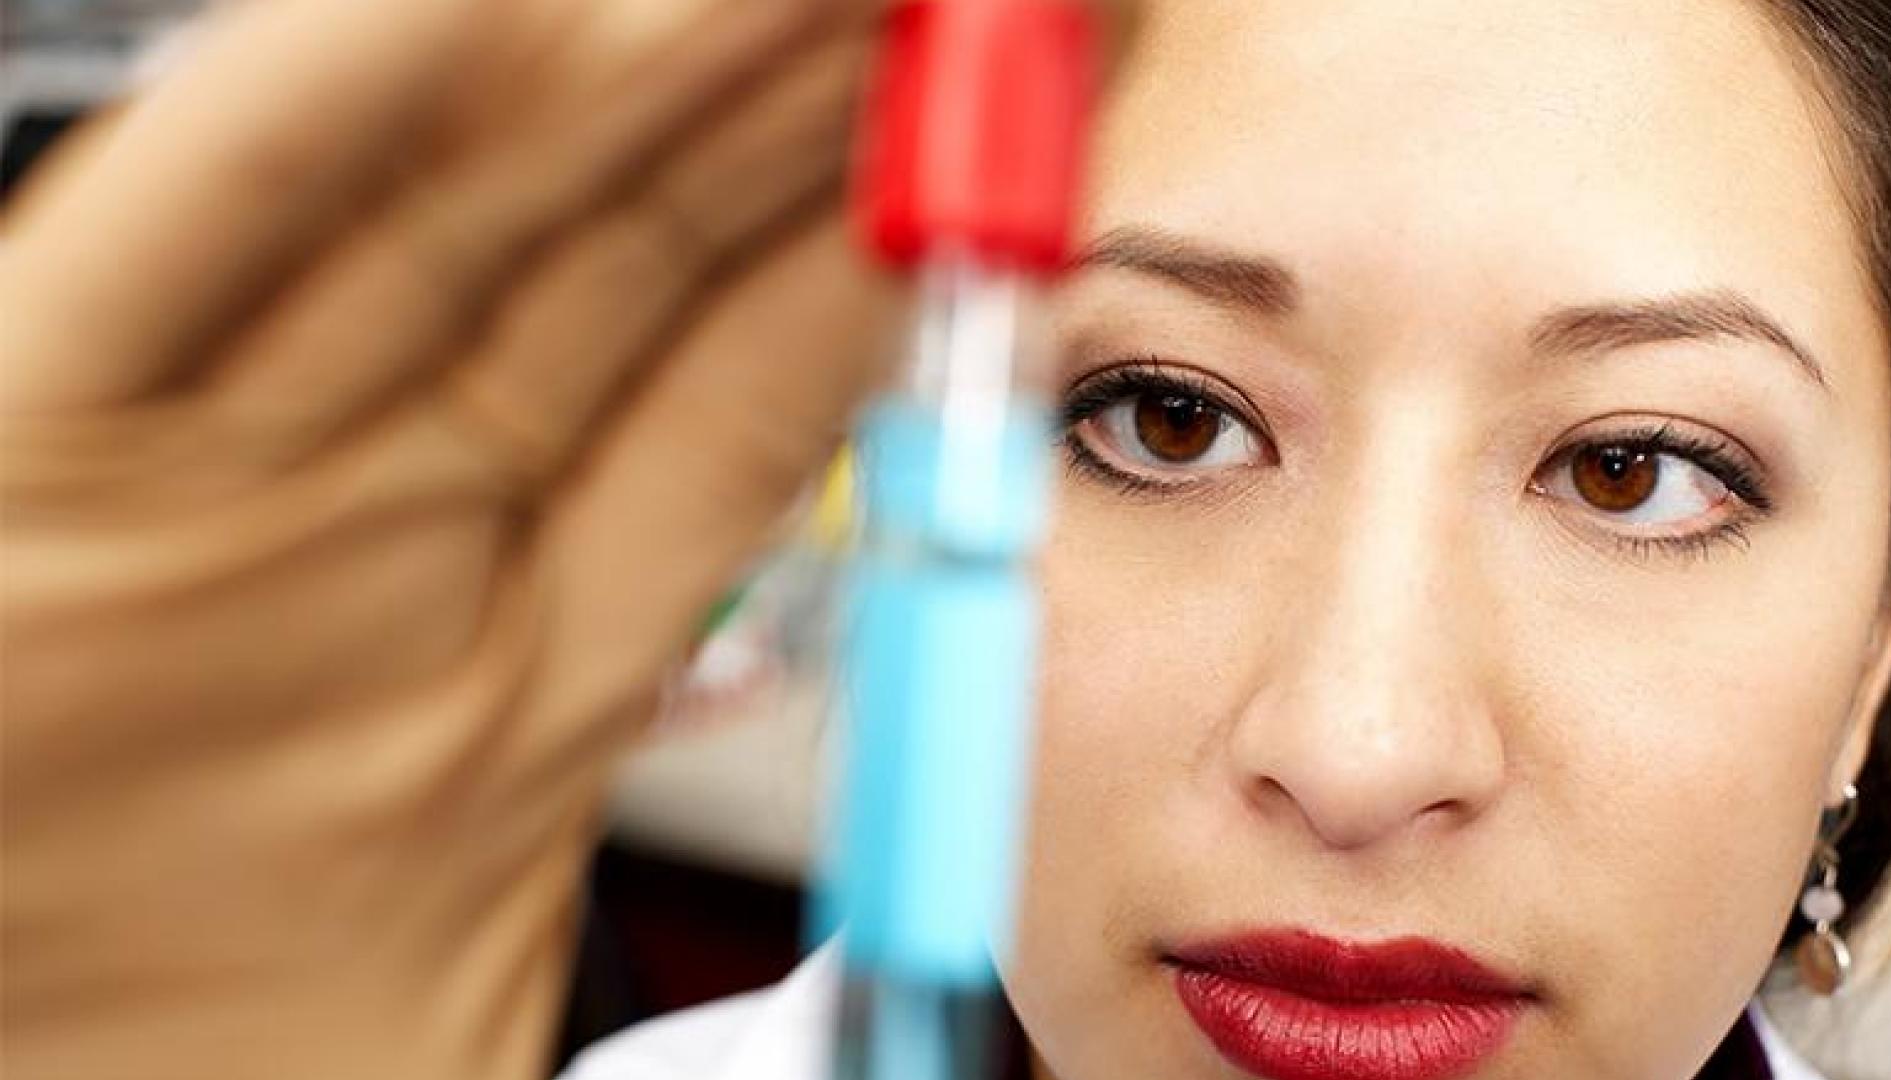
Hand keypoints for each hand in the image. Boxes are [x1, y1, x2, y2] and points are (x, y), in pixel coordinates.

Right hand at [2, 2, 894, 1076]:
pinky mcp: (30, 454)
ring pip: (472, 203)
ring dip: (654, 63)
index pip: (753, 397)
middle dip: (810, 114)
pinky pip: (209, 216)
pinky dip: (338, 91)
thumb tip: (907, 956)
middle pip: (640, 259)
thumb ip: (701, 959)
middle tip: (970, 0)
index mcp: (517, 667)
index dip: (898, 260)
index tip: (1034, 149)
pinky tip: (482, 6)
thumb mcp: (487, 1021)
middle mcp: (382, 532)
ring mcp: (221, 481)